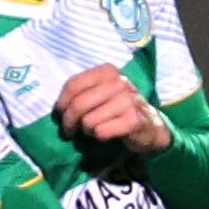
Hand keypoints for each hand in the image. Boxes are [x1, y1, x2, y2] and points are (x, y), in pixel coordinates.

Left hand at [56, 65, 171, 155]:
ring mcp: (128, 101)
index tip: (60, 115)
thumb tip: (58, 109)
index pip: (73, 85)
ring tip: (94, 130)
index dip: (61, 103)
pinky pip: (101, 132)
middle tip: (70, 131)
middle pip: (78, 104)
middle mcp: (119, 82)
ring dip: (87, 131)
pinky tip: (106, 135)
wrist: (149, 125)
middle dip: (69, 122)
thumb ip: (80, 93)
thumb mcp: (100, 92)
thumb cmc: (118, 109)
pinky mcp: (134, 120)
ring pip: (88, 121)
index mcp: (107, 71)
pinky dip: (99, 137)